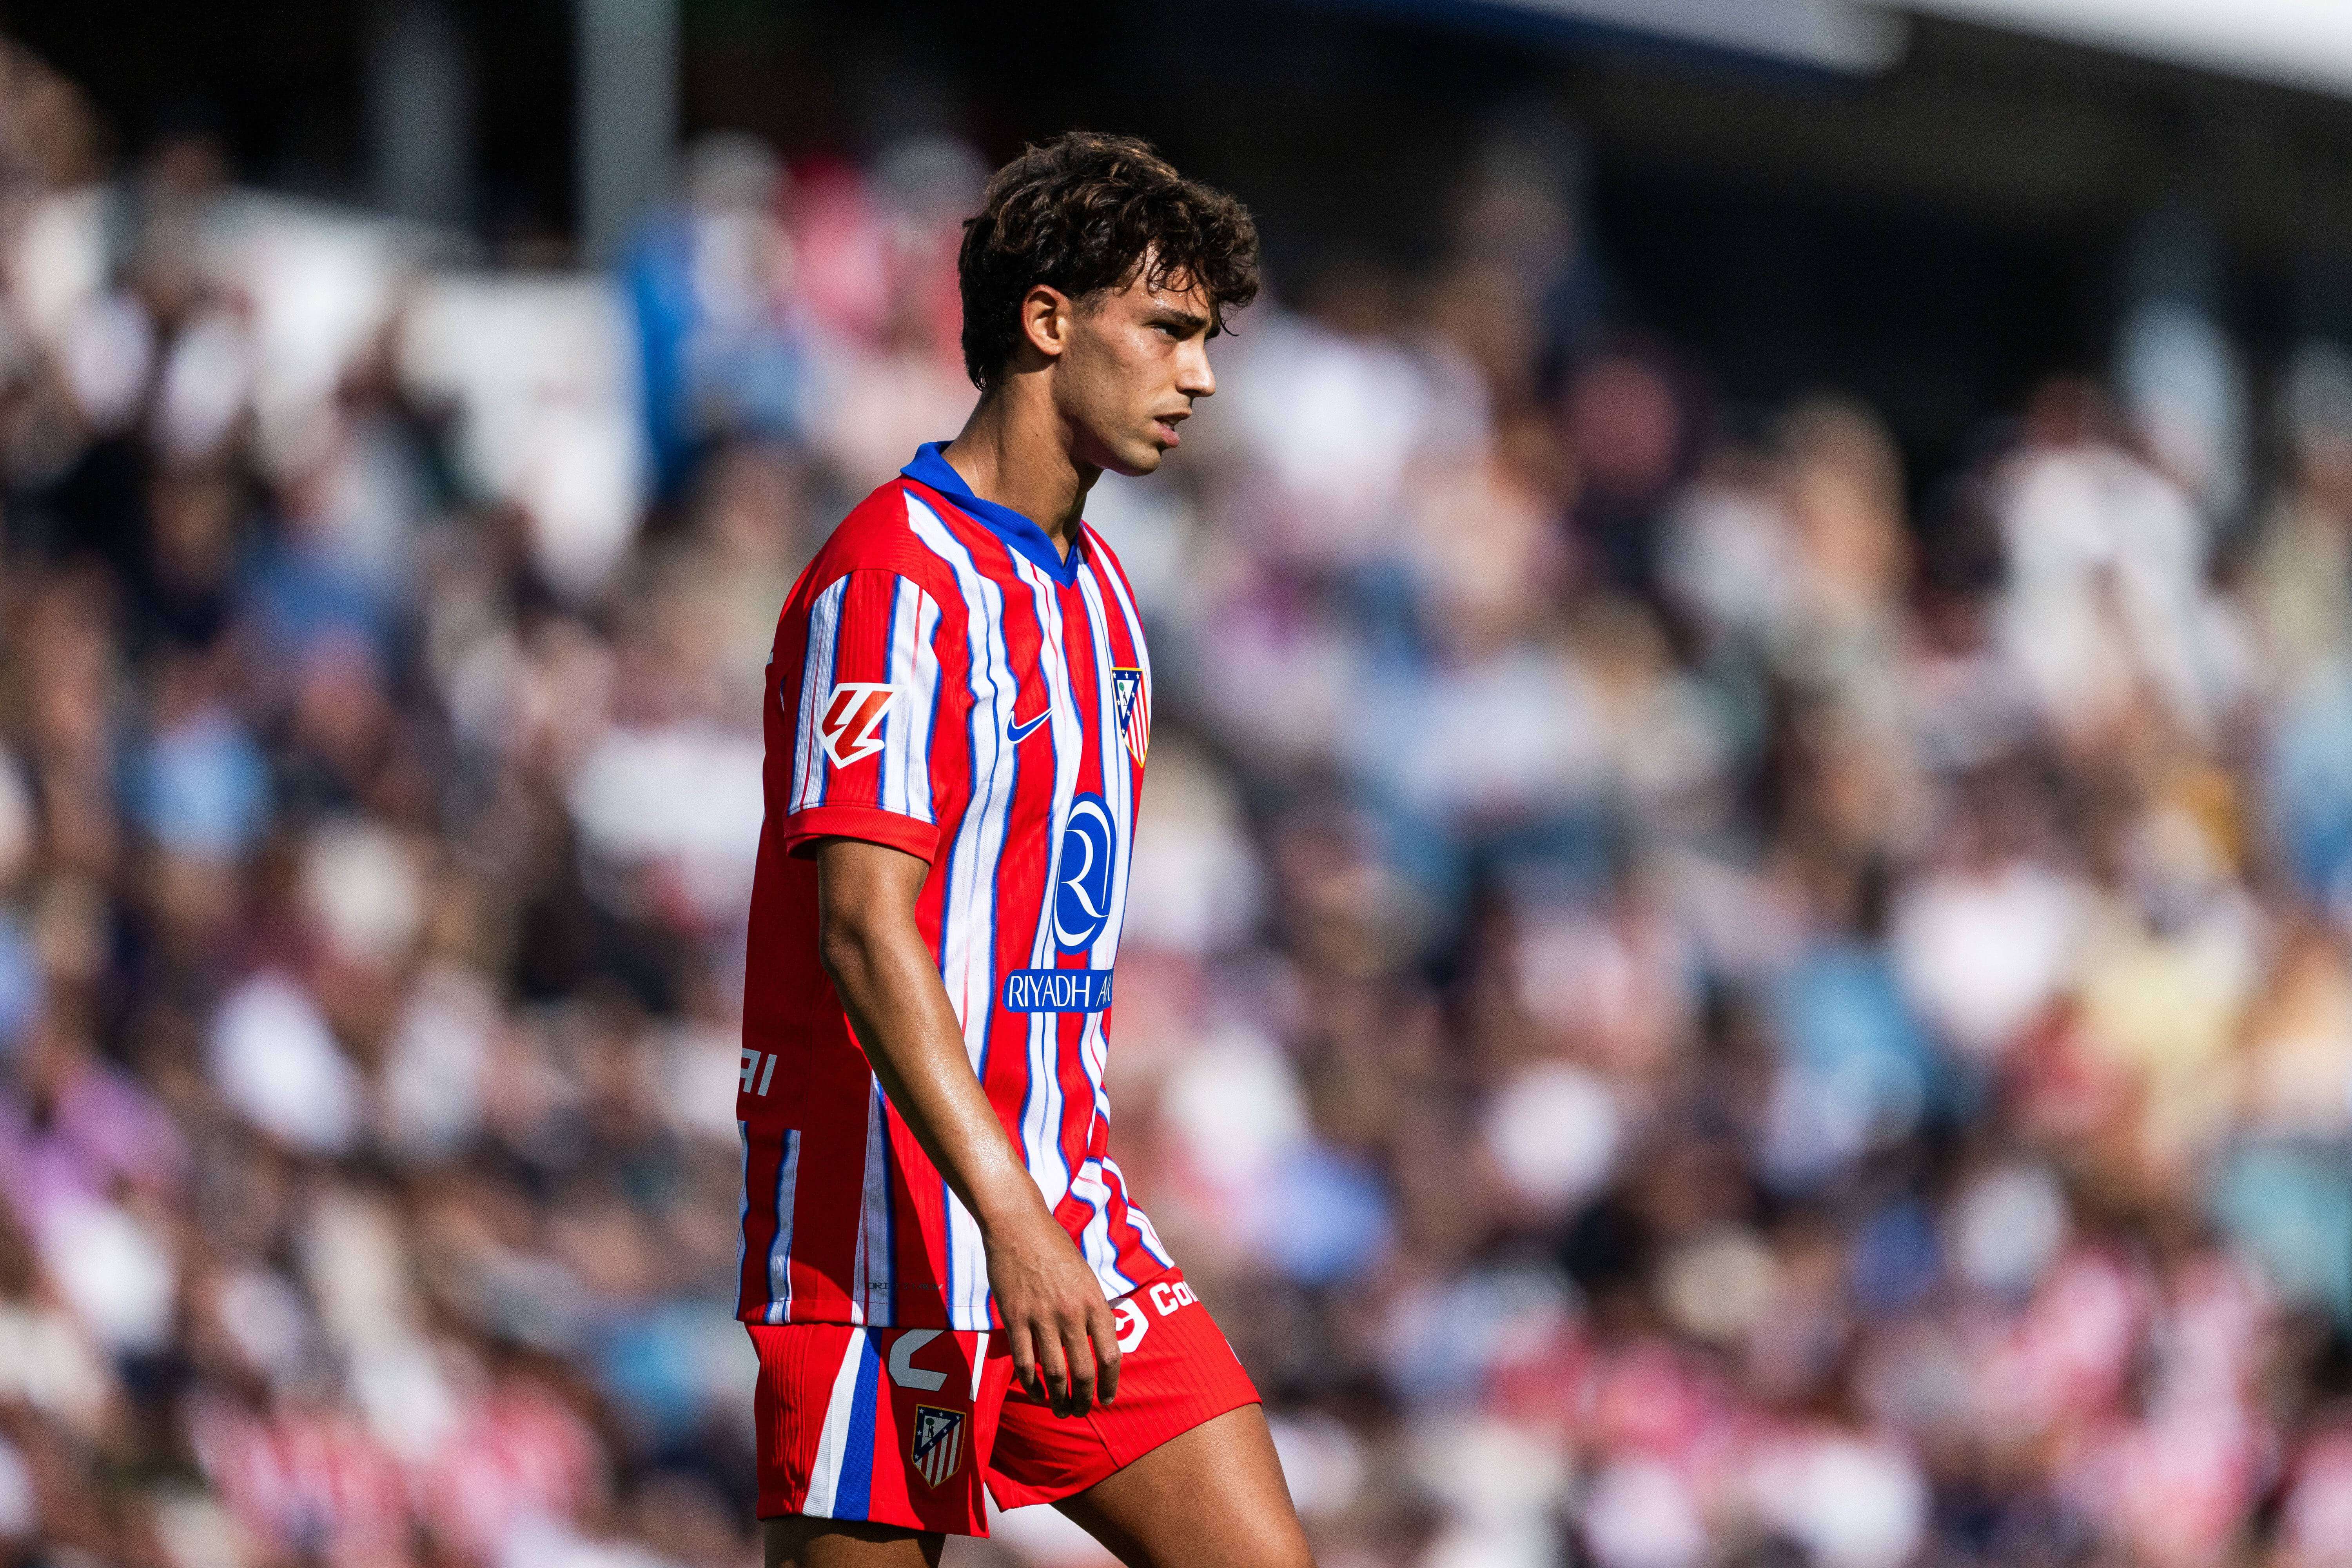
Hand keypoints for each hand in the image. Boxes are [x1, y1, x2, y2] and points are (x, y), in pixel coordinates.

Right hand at [982, 1202, 1120, 1415]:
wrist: (1019, 1226)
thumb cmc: (1056, 1248)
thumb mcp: (1087, 1277)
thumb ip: (1095, 1309)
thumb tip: (1101, 1341)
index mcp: (1095, 1302)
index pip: (1110, 1355)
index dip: (1111, 1384)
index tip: (1108, 1399)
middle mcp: (1072, 1314)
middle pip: (1084, 1371)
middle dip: (1085, 1399)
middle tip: (1081, 1412)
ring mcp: (1042, 1318)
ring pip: (1054, 1374)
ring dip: (1058, 1399)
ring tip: (1060, 1411)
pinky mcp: (1015, 1319)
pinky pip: (1024, 1363)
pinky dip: (1031, 1384)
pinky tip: (1035, 1394)